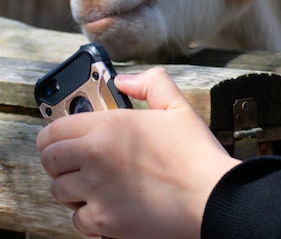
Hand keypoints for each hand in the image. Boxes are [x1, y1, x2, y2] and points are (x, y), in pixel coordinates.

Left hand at [36, 67, 239, 238]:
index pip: (54, 129)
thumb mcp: (179, 108)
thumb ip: (151, 84)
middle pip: (49, 160)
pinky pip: (76, 219)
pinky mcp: (103, 219)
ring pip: (58, 191)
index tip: (62, 140)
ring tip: (93, 187)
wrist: (211, 196)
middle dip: (59, 162)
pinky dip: (88, 216)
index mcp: (110, 126)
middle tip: (76, 164)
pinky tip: (106, 207)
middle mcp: (95, 156)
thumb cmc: (197, 155)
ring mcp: (96, 190)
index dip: (54, 135)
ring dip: (72, 189)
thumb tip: (124, 80)